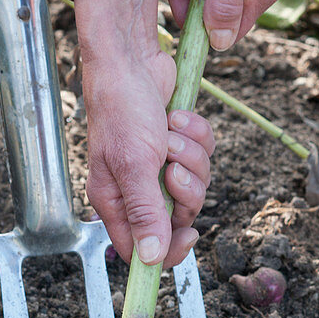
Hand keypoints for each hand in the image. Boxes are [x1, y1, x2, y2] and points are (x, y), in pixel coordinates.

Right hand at [76, 0, 214, 266]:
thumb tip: (149, 259)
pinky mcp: (178, 144)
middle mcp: (137, 188)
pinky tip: (178, 116)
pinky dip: (197, 134)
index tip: (189, 235)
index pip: (142, 249)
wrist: (133, 58)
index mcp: (115, 201)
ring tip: (171, 132)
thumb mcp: (134, 165)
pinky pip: (204, 155)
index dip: (168, 249)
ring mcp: (159, 166)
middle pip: (179, 216)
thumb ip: (145, 213)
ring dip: (192, 155)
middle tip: (173, 166)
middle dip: (185, 189)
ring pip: (196, 184)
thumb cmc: (121, 108)